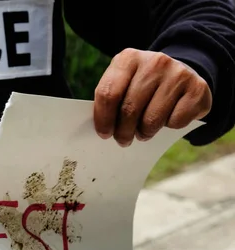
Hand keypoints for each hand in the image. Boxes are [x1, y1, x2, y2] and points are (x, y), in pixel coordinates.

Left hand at [93, 48, 211, 146]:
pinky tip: (168, 118)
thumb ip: (111, 100)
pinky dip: (169, 127)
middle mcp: (154, 61)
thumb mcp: (123, 83)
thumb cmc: (143, 85)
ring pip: (151, 120)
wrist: (182, 74)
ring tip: (144, 131)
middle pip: (129, 110)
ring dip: (145, 133)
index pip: (108, 93)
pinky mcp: (197, 88)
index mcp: (128, 58)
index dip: (103, 119)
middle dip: (123, 132)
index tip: (104, 134)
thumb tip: (102, 129)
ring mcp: (178, 73)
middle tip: (123, 140)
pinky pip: (175, 122)